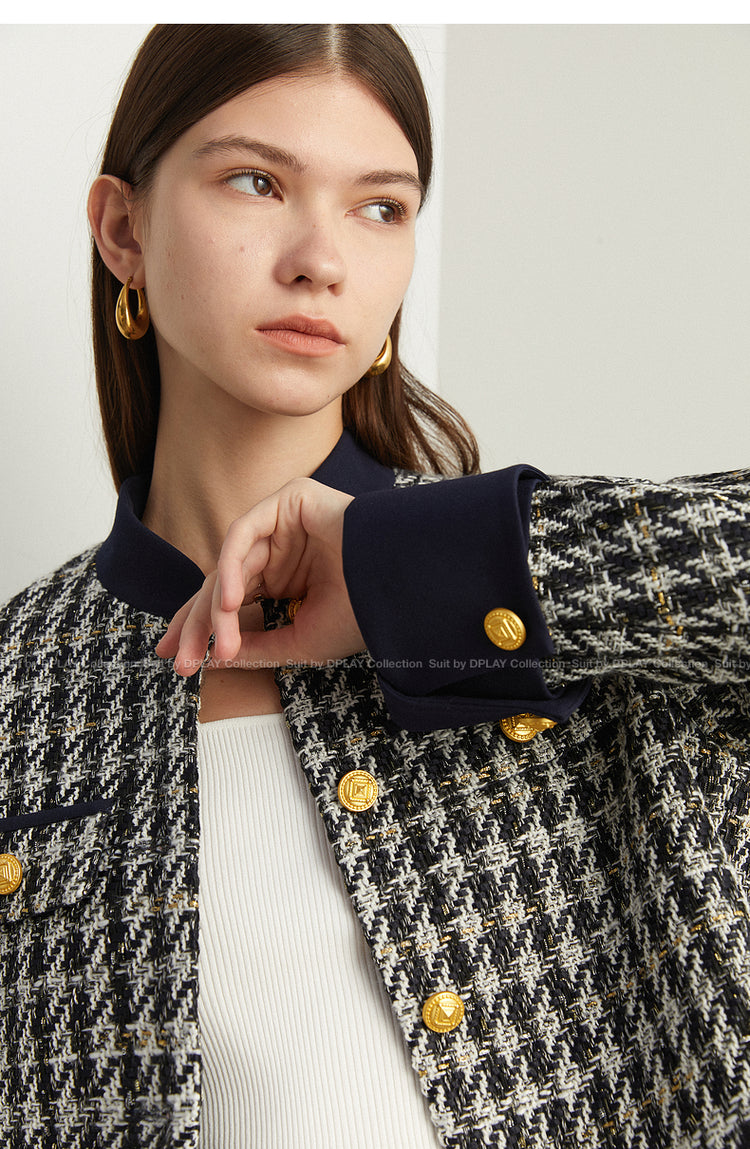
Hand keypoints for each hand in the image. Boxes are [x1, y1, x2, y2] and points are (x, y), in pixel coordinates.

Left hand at [155, 478, 362, 674]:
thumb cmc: (361, 614)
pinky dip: (230, 567)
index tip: (177, 660)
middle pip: (219, 583)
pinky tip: (229, 602)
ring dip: (216, 606)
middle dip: (196, 622)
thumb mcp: (300, 641)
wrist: (399, 586)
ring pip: (228, 563)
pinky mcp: (288, 500)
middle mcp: (278, 550)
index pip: (229, 601)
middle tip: (179, 658)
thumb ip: (255, 649)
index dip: (200, 629)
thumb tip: (212, 657)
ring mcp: (282, 523)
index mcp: (284, 580)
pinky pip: (243, 533)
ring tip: (218, 641)